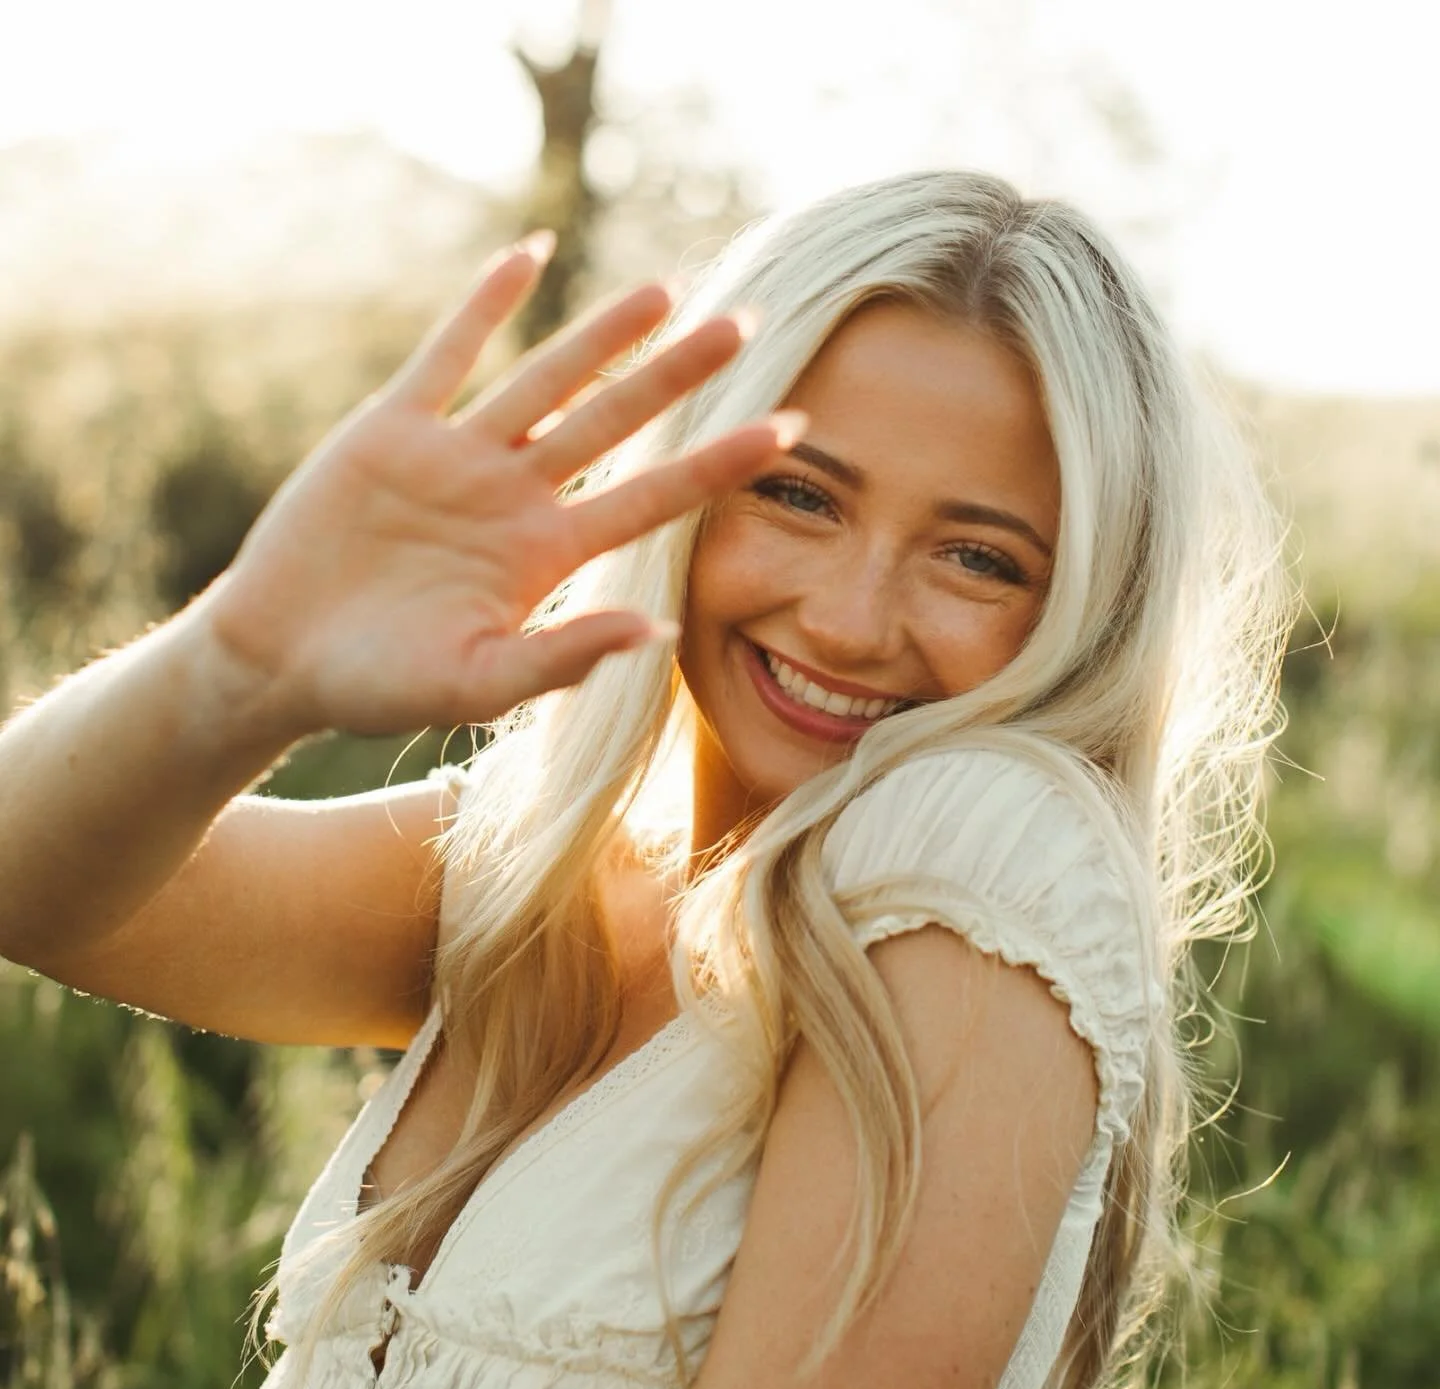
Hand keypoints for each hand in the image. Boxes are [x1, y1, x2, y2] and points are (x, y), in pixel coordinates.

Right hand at [187, 234, 796, 738]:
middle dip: (679, 375)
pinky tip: (532, 257)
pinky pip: (449, 356)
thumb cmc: (378, 686)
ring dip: (603, 333)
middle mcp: (515, 498)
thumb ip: (563, 656)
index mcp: (546, 558)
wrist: (278, 658)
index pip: (652, 499)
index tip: (789, 434)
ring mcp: (458, 458)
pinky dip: (485, 305)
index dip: (719, 466)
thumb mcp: (476, 683)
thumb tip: (658, 634)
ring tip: (666, 288)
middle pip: (615, 422)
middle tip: (747, 325)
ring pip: (547, 380)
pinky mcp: (392, 430)